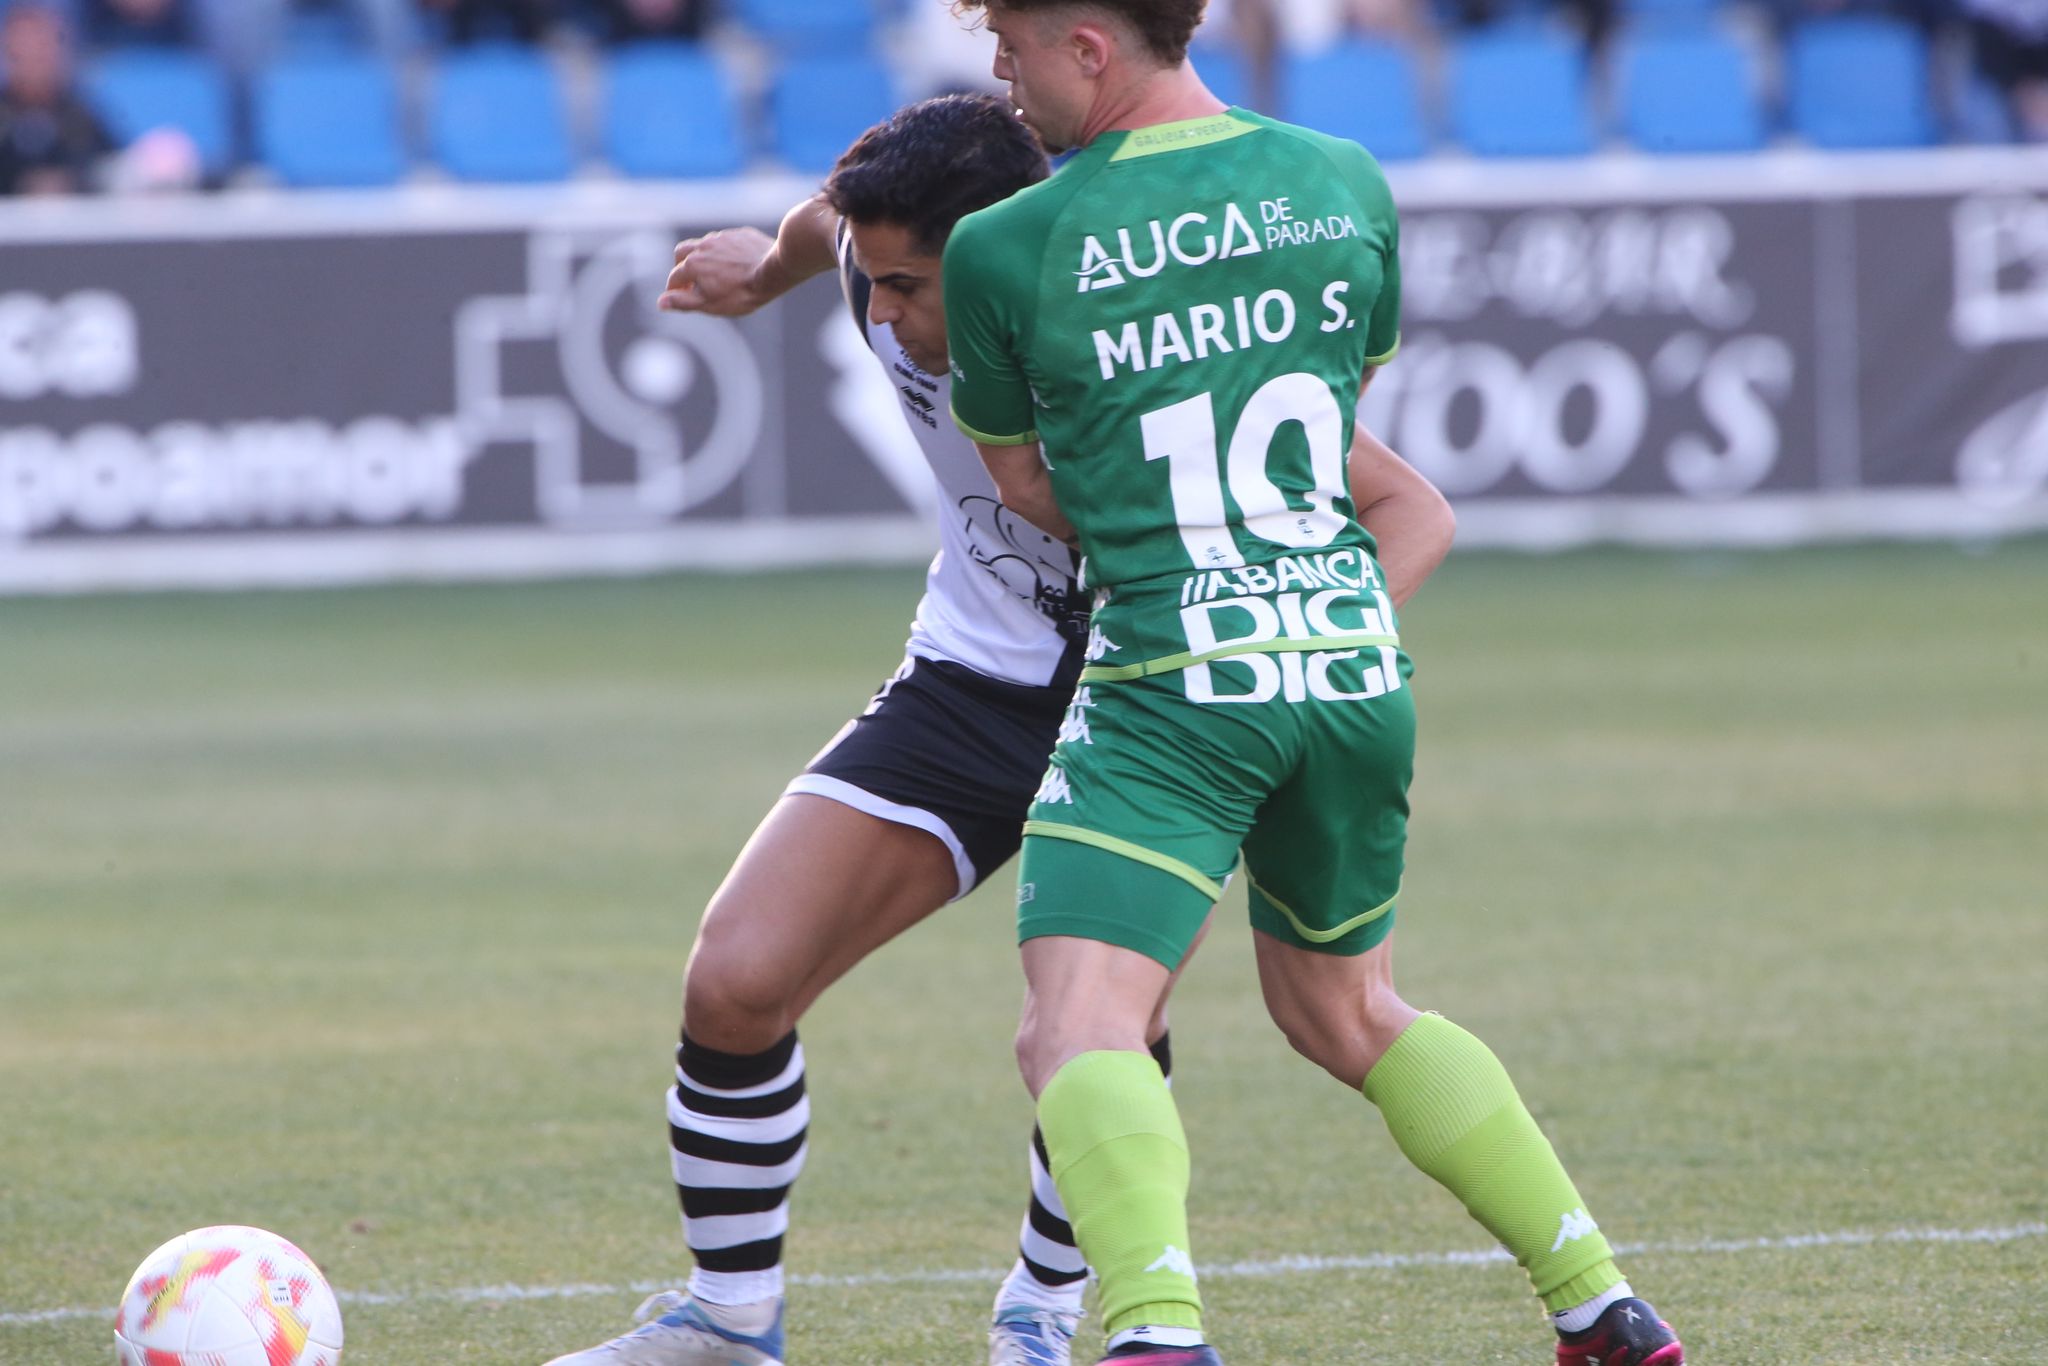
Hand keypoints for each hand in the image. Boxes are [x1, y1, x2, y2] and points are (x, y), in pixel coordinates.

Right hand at [658, 227, 778, 314]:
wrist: (773, 270)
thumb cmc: (741, 292)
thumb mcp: (710, 304)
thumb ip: (684, 302)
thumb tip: (660, 302)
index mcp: (692, 264)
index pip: (674, 277)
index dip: (674, 290)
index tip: (679, 297)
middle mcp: (703, 246)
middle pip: (682, 252)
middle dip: (680, 266)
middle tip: (690, 280)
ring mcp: (722, 237)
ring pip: (704, 244)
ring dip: (702, 256)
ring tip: (713, 271)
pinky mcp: (740, 234)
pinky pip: (726, 241)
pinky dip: (723, 251)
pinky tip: (734, 262)